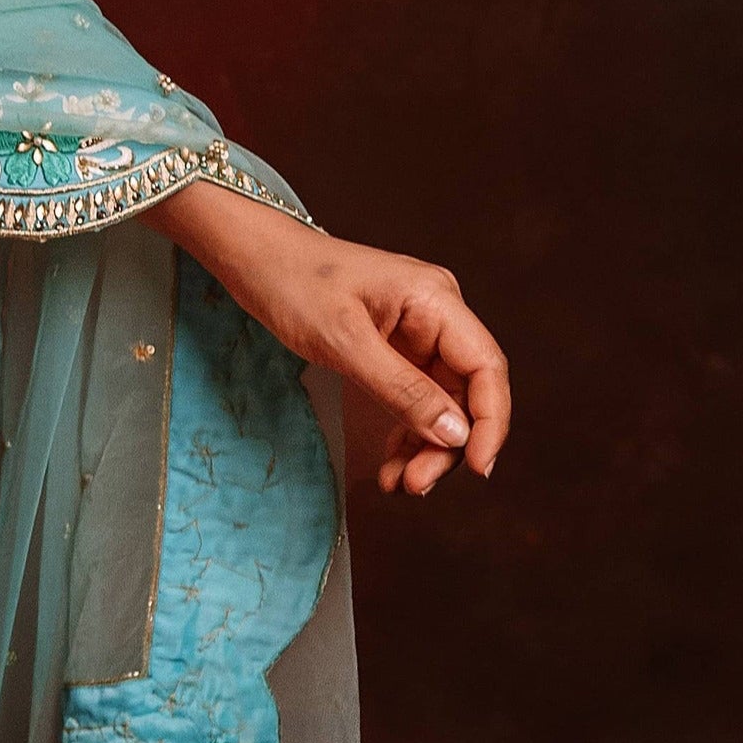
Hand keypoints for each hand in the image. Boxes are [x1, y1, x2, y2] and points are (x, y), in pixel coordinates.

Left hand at [156, 181, 511, 497]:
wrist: (252, 257)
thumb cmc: (293, 283)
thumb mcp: (345, 342)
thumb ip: (402, 390)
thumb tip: (455, 435)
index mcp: (436, 300)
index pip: (486, 366)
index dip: (490, 422)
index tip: (477, 469)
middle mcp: (436, 314)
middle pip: (465, 391)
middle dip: (448, 444)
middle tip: (416, 486)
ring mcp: (416, 332)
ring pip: (440, 401)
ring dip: (425, 446)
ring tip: (399, 485)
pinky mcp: (393, 348)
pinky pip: (414, 396)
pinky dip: (405, 432)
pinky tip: (391, 464)